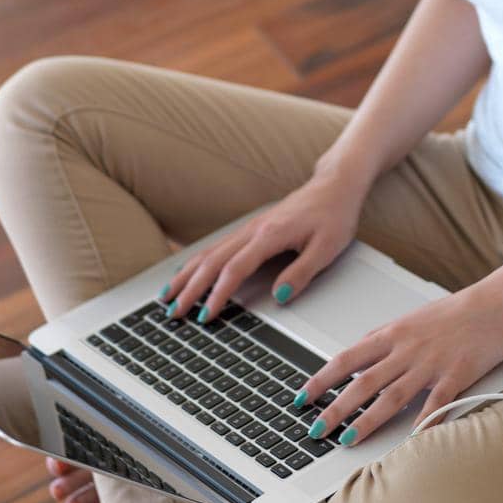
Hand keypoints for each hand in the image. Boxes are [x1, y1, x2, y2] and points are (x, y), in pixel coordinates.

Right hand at [158, 166, 368, 322]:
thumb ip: (302, 273)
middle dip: (189, 288)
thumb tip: (280, 296)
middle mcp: (253, 230)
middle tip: (172, 313)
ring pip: (209, 252)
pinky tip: (186, 272)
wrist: (335, 185)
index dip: (218, 294)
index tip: (205, 316)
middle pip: (212, 261)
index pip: (235, 269)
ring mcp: (249, 228)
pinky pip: (217, 246)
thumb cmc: (334, 215)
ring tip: (166, 297)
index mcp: (270, 235)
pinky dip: (196, 262)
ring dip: (186, 275)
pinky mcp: (251, 229)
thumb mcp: (327, 248)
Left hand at [292, 273, 502, 445]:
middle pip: (363, 382)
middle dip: (335, 408)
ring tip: (347, 439)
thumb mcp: (413, 317)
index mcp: (394, 333)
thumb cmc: (459, 310)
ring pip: (390, 395)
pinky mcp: (457, 375)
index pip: (347, 358)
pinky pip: (435, 404)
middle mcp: (406, 348)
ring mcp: (431, 363)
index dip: (322, 379)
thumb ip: (386, 336)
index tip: (302, 396)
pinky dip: (421, 423)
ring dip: (366, 420)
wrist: (499, 302)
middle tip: (314, 429)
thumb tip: (360, 351)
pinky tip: (408, 441)